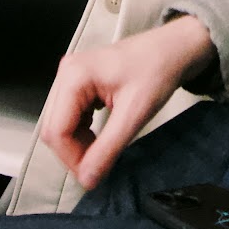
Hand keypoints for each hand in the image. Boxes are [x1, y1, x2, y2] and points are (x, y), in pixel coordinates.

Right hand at [41, 16, 215, 190]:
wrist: (175, 49)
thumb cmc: (158, 71)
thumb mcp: (134, 114)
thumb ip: (107, 149)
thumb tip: (86, 180)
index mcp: (75, 76)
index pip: (56, 131)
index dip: (72, 159)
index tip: (93, 175)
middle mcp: (67, 72)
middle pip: (53, 128)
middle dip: (73, 152)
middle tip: (99, 165)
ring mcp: (72, 76)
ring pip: (60, 124)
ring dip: (77, 143)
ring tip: (104, 149)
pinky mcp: (80, 82)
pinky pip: (70, 115)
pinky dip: (82, 132)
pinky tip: (101, 134)